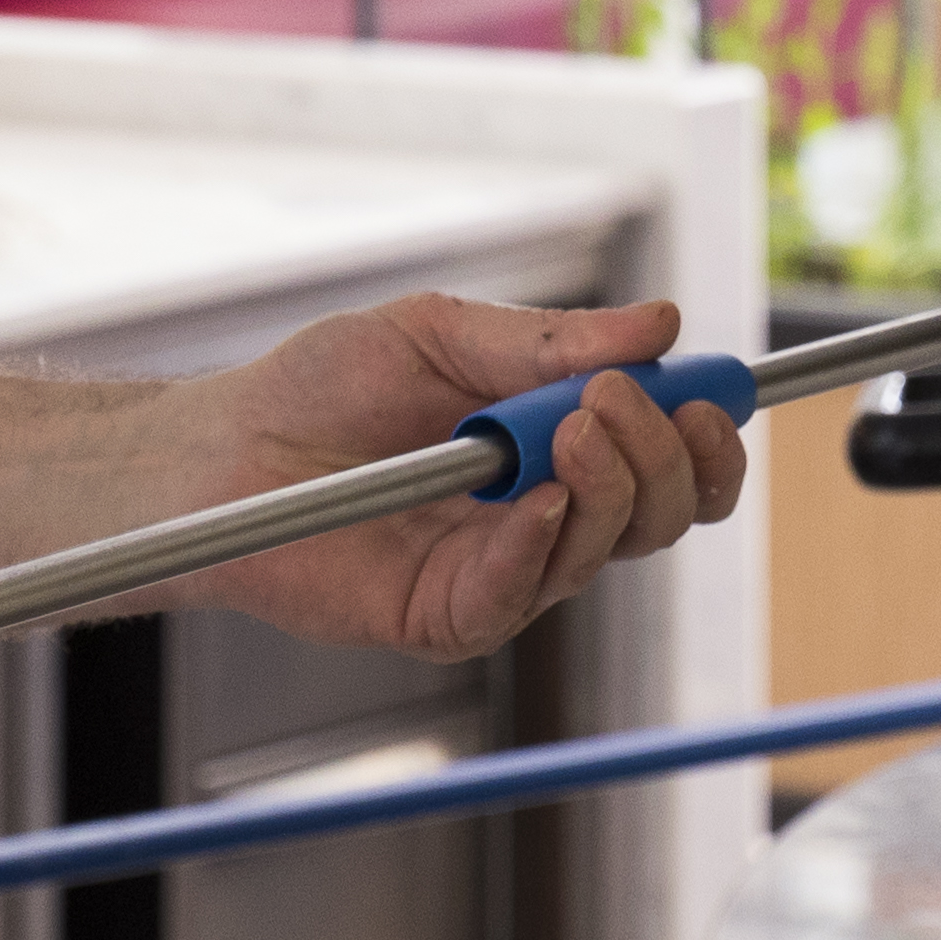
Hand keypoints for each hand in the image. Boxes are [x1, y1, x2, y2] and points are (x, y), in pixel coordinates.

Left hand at [167, 294, 747, 661]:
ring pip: (608, 549)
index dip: (707, 437)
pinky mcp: (450, 617)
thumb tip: (661, 322)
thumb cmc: (322, 387)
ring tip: (569, 426)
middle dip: (666, 456)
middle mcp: (545, 516)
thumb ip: (549, 340)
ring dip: (610, 484)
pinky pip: (523, 593)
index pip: (669, 463)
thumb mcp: (441, 333)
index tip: (714, 395)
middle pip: (663, 514)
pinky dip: (542, 542)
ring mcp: (502, 571)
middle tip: (616, 401)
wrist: (226, 447)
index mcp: (556, 449)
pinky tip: (532, 499)